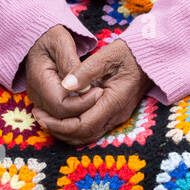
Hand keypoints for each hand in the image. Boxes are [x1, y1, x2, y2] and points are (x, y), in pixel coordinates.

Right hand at [22, 25, 103, 121]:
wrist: (37, 38)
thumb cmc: (51, 37)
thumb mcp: (62, 42)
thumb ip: (70, 63)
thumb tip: (81, 87)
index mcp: (39, 80)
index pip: (61, 105)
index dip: (82, 103)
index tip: (99, 91)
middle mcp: (36, 94)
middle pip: (61, 115)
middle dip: (83, 108)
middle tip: (101, 93)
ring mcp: (38, 99)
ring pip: (61, 117)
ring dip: (81, 110)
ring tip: (96, 95)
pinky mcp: (44, 100)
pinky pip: (61, 112)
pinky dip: (76, 108)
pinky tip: (89, 97)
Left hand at [32, 39, 151, 146]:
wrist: (151, 56)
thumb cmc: (130, 53)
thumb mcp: (108, 55)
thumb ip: (86, 70)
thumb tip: (66, 84)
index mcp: (114, 101)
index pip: (82, 125)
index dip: (59, 124)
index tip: (42, 114)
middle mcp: (116, 115)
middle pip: (82, 136)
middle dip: (57, 130)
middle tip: (38, 116)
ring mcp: (117, 117)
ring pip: (87, 136)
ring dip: (64, 131)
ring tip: (46, 117)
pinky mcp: (115, 114)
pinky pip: (92, 129)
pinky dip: (74, 127)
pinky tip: (62, 116)